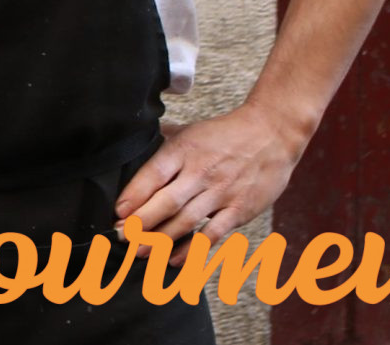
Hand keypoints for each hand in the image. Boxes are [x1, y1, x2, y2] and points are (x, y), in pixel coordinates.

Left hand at [115, 103, 304, 242]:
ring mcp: (221, 192)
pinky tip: (176, 260)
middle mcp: (200, 172)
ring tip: (141, 252)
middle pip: (167, 202)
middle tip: (122, 237)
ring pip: (187, 220)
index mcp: (183, 149)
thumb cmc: (225, 133)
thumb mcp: (190, 130)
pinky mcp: (239, 209)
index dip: (134, 195)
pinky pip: (213, 234)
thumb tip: (133, 145)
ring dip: (162, 240)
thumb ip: (162, 140)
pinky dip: (194, 249)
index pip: (153, 174)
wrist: (272, 134)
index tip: (117, 213)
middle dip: (141, 223)